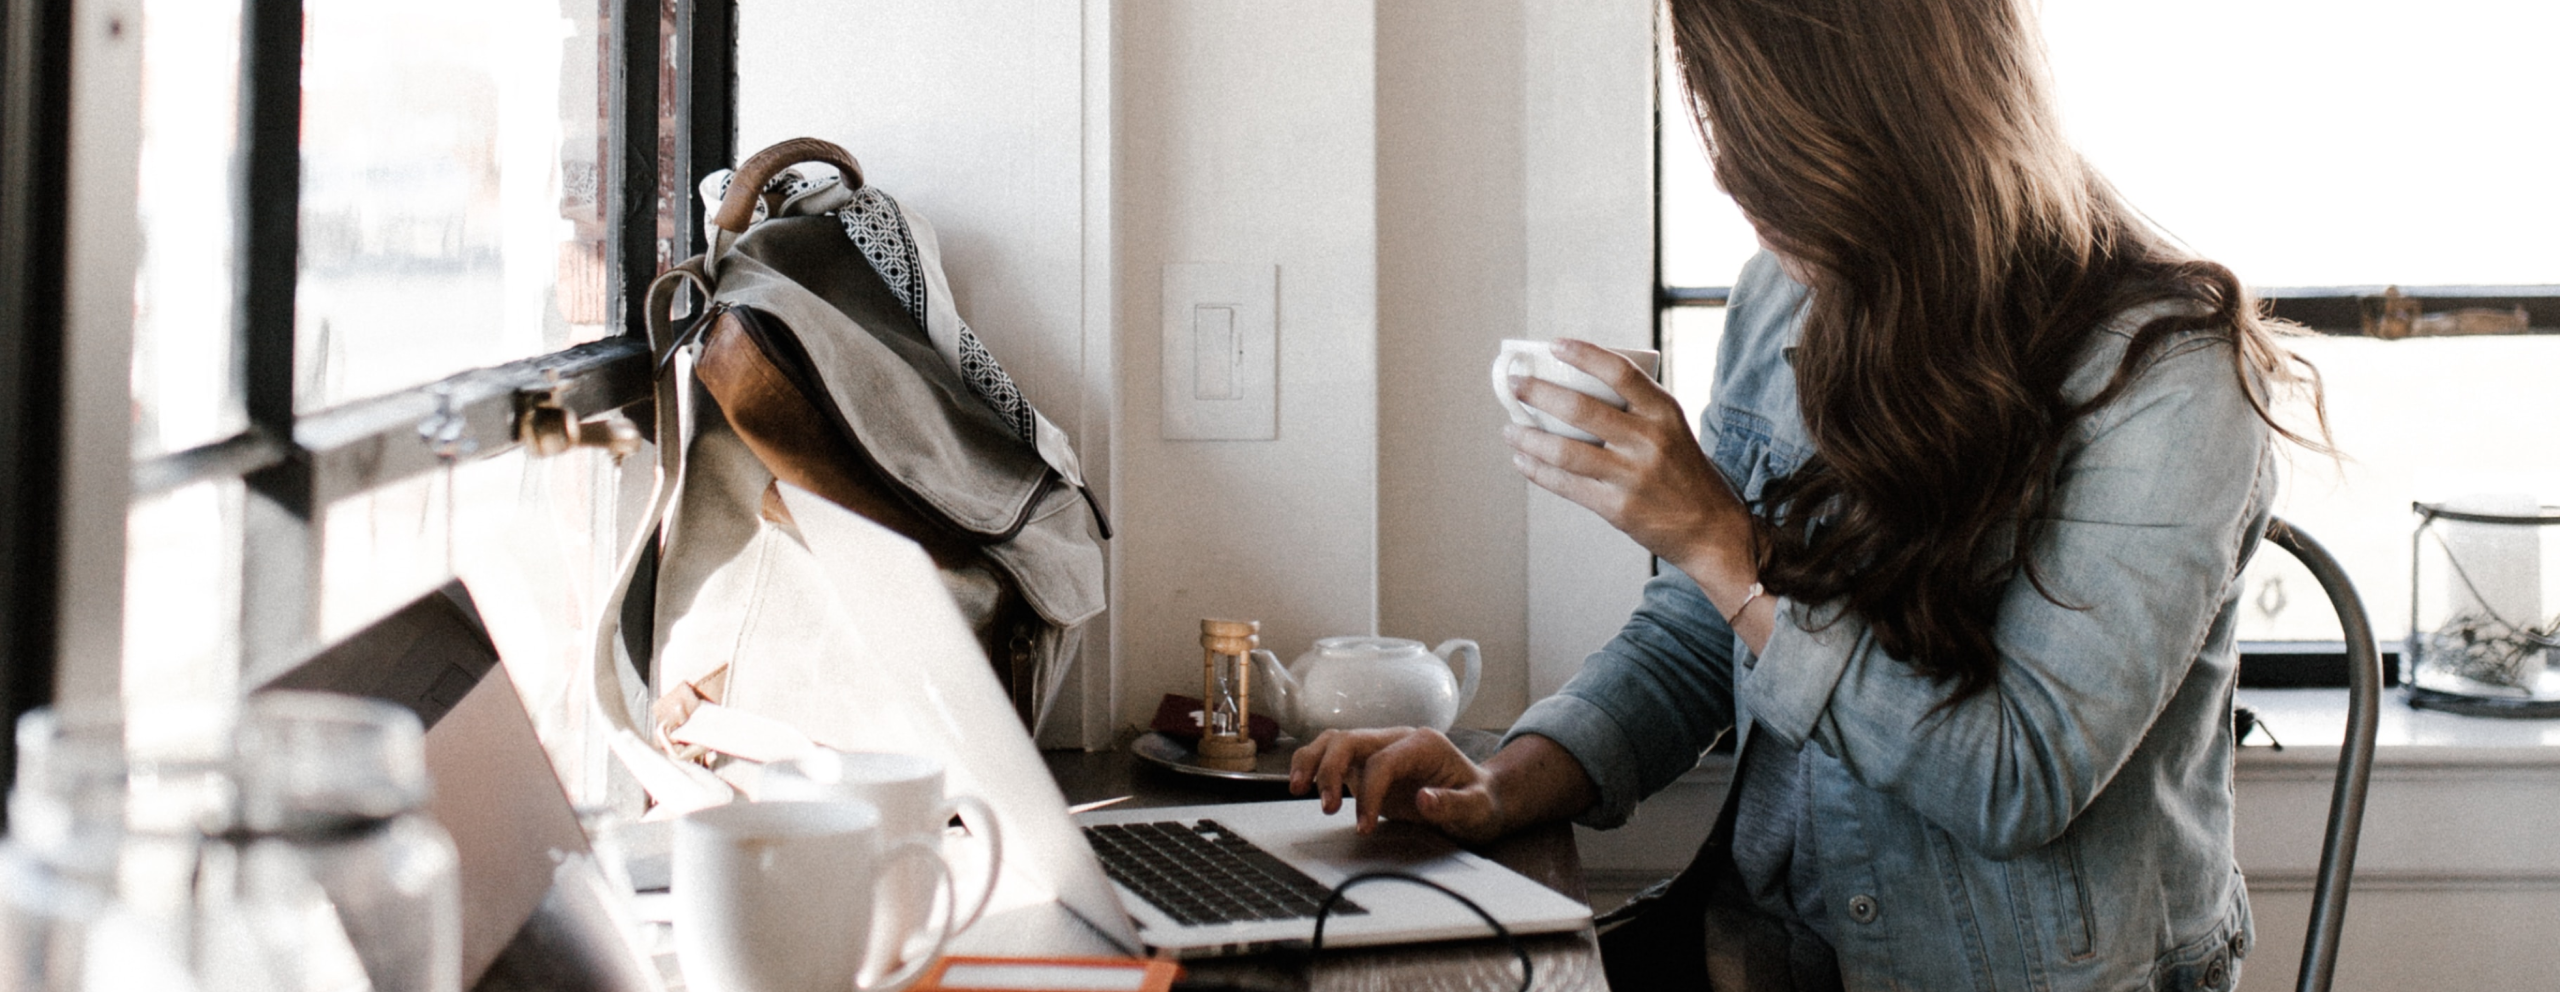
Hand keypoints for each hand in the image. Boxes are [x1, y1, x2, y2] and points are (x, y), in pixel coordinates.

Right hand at [1288, 728, 1505, 842]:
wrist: (1481, 798)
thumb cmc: (1480, 801)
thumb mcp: (1479, 808)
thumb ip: (1454, 804)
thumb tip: (1425, 799)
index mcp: (1424, 744)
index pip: (1382, 761)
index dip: (1369, 793)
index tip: (1363, 825)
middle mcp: (1397, 740)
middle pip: (1350, 740)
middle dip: (1330, 770)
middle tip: (1326, 807)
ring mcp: (1380, 749)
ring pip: (1335, 741)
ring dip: (1312, 762)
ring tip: (1296, 788)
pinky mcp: (1367, 764)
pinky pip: (1332, 756)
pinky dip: (1313, 766)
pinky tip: (1302, 785)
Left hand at [1503, 339, 1753, 585]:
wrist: (1711, 528)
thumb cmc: (1684, 472)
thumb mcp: (1672, 430)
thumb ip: (1636, 409)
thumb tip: (1576, 386)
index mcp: (1664, 412)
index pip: (1620, 371)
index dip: (1584, 354)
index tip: (1554, 344)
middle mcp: (1649, 440)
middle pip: (1581, 408)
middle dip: (1539, 393)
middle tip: (1514, 384)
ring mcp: (1632, 475)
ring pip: (1565, 450)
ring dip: (1529, 437)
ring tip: (1509, 429)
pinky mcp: (1617, 507)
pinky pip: (1566, 484)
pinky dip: (1538, 471)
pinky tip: (1522, 460)